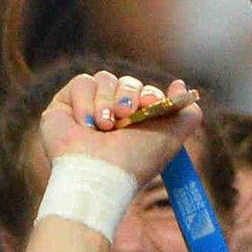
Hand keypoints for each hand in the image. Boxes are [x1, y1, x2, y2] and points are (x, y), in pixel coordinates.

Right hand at [39, 72, 201, 180]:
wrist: (99, 173)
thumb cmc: (135, 159)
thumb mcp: (173, 136)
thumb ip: (188, 112)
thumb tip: (179, 84)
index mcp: (133, 122)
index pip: (143, 92)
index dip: (149, 94)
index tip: (151, 105)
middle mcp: (109, 115)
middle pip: (125, 82)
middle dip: (129, 96)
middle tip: (125, 117)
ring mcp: (85, 110)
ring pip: (104, 79)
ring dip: (107, 102)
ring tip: (104, 128)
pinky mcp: (62, 106)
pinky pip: (81, 83)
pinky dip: (86, 103)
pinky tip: (86, 125)